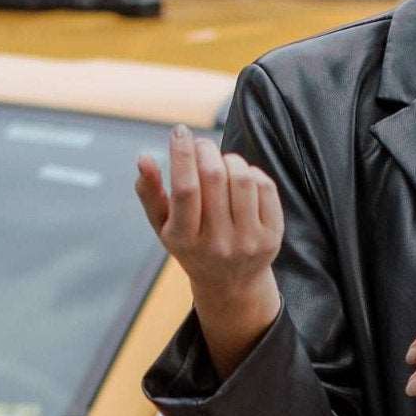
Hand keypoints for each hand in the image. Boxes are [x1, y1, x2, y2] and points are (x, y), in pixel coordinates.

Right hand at [136, 125, 283, 379]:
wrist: (230, 283)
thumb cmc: (191, 244)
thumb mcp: (163, 226)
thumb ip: (149, 193)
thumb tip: (143, 158)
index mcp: (184, 240)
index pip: (185, 189)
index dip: (182, 154)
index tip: (179, 131)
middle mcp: (217, 244)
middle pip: (214, 178)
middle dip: (206, 150)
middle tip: (201, 144)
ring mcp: (248, 242)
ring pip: (241, 178)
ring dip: (229, 159)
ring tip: (220, 163)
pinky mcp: (272, 237)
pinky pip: (265, 187)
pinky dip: (251, 172)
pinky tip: (240, 178)